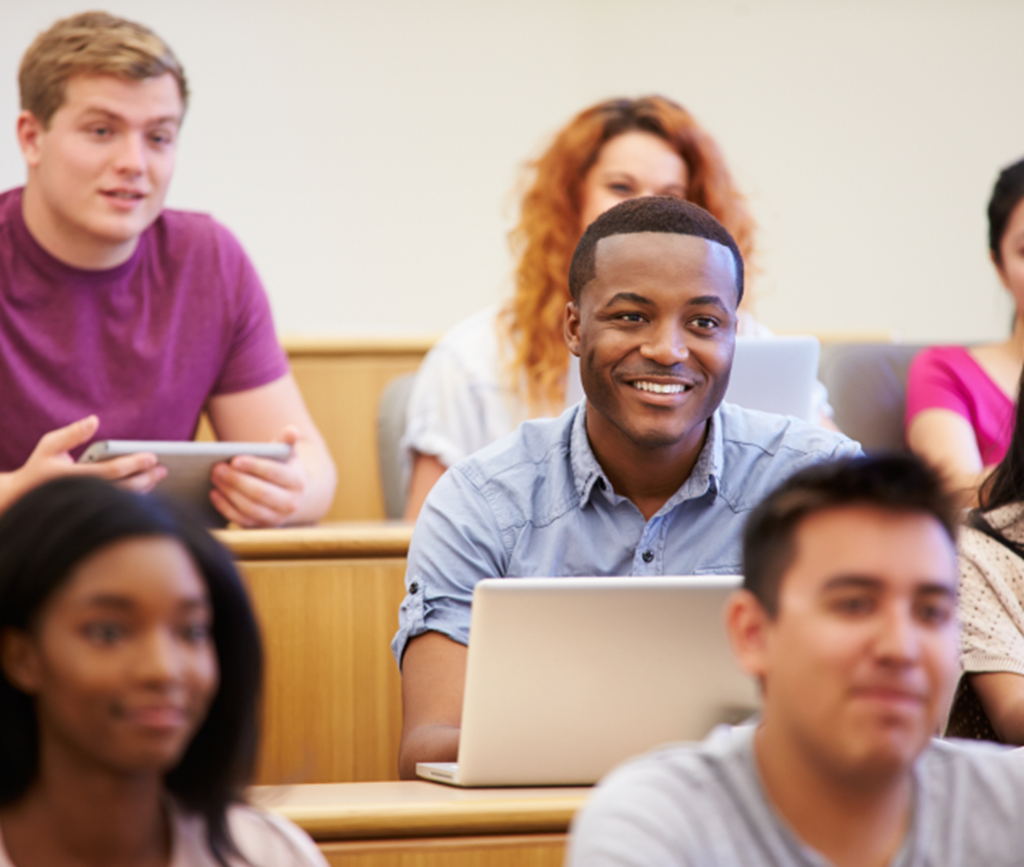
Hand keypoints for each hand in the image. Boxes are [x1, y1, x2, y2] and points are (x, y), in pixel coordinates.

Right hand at [0, 416, 164, 512]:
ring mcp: (88, 507)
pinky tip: (147, 488)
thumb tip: (94, 420)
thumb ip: (71, 434)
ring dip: (144, 490)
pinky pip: (118, 508)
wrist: (23, 500)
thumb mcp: (49, 447)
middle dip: (146, 478)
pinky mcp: (92, 514)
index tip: (153, 457)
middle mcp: (83, 496)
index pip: (111, 472)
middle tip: (163, 469)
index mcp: (72, 478)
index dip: (134, 464)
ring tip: (159, 476)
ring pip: (123, 501)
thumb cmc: (39, 468)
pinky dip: (135, 499)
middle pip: (123, 489)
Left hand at [209, 426, 305, 527]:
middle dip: (236, 480)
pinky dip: (225, 507)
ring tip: (214, 476)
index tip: (234, 459)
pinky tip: (214, 493)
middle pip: (260, 493)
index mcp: (298, 481)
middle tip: (217, 467)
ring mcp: (276, 518)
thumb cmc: (283, 468)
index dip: (254, 466)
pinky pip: (240, 519)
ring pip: (249, 507)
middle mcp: (290, 503)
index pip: (274, 473)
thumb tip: (292, 430)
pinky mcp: (261, 527)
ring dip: (228, 492)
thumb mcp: (287, 455)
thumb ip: (286, 442)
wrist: (290, 495)